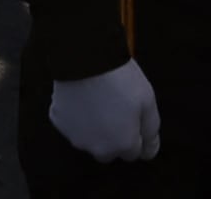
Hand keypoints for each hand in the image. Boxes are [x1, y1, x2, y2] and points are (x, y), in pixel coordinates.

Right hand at [45, 60, 160, 161]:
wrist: (85, 59)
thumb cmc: (120, 79)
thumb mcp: (148, 101)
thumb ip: (150, 129)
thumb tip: (150, 149)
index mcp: (123, 144)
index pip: (135, 151)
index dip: (137, 133)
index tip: (135, 115)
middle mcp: (99, 148)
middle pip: (111, 150)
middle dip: (115, 136)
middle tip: (117, 109)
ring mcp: (77, 137)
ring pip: (90, 138)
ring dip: (95, 127)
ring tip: (99, 99)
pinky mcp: (60, 123)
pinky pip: (72, 123)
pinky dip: (77, 115)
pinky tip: (83, 96)